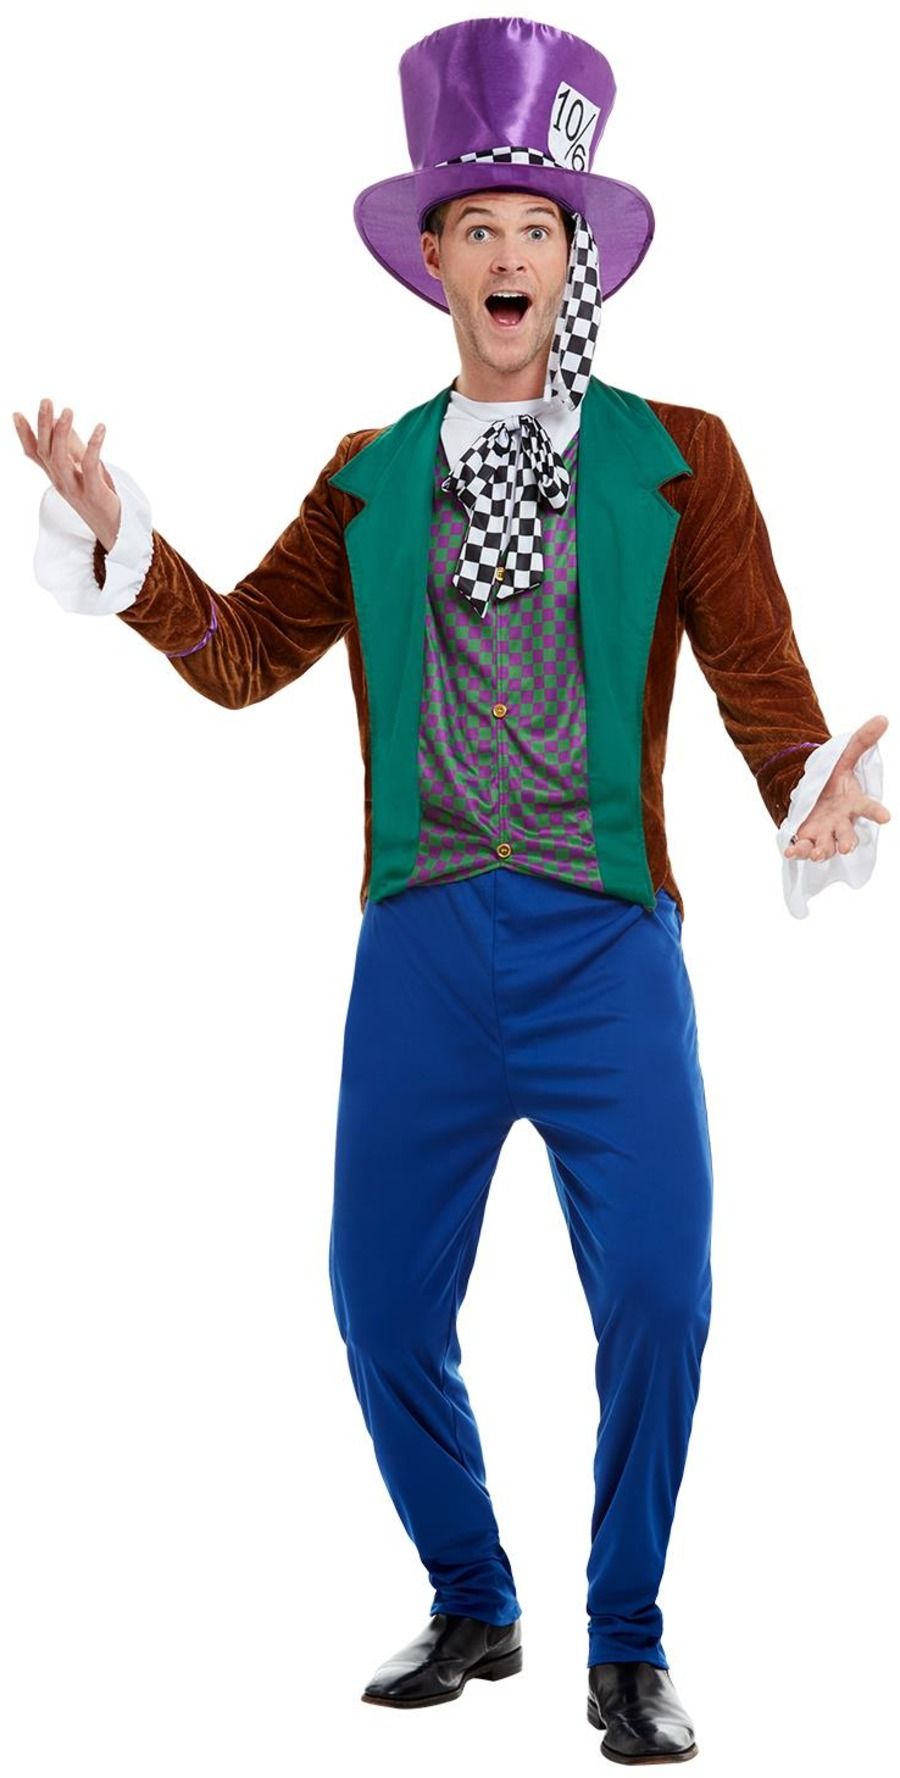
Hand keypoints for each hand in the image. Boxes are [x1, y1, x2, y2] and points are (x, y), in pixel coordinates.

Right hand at [12, 398, 121, 552]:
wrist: (113, 528)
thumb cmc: (98, 495)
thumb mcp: (83, 467)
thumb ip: (72, 445)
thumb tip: (61, 419)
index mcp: (56, 475)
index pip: (35, 454)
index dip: (24, 435)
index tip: (17, 414)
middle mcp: (60, 481)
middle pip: (45, 451)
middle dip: (43, 425)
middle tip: (46, 401)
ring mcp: (75, 488)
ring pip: (60, 458)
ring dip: (62, 433)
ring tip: (67, 411)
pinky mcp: (93, 492)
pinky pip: (90, 466)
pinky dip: (94, 445)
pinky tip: (101, 428)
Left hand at [783, 715, 890, 859]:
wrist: (812, 792)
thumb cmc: (833, 778)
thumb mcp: (844, 757)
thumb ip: (861, 741)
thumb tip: (883, 718)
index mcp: (852, 803)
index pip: (867, 808)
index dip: (876, 812)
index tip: (885, 817)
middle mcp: (840, 822)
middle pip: (847, 834)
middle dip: (847, 841)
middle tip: (846, 847)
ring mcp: (823, 832)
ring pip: (826, 846)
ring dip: (821, 851)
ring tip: (817, 854)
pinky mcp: (806, 838)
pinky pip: (803, 848)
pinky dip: (797, 852)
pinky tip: (791, 852)